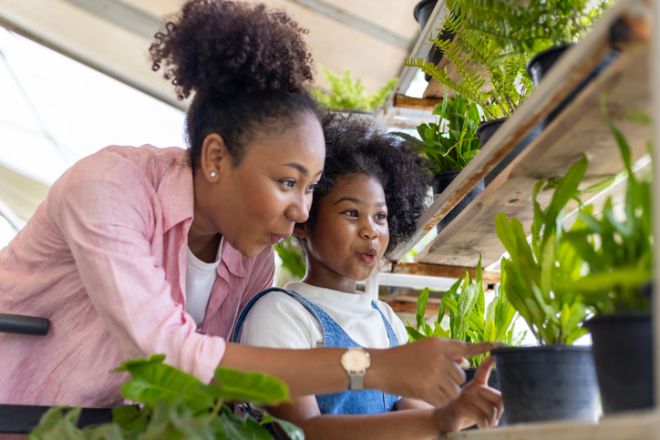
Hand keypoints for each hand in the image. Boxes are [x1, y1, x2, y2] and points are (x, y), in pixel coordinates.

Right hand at [367, 338, 497, 405]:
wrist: (381, 367)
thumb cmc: (402, 357)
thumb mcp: (425, 348)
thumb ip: (446, 354)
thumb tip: (465, 361)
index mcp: (439, 344)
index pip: (467, 348)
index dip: (486, 348)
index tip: (503, 347)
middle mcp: (440, 357)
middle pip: (461, 376)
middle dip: (451, 380)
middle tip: (432, 377)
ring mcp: (434, 373)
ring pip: (454, 390)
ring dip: (445, 392)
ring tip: (426, 384)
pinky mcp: (428, 388)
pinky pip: (444, 399)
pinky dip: (437, 400)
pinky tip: (424, 392)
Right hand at [435, 356, 502, 430]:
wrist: (442, 421)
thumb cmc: (461, 413)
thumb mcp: (475, 404)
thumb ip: (486, 399)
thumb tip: (500, 399)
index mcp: (475, 385)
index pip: (483, 370)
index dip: (489, 363)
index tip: (494, 355)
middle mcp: (470, 387)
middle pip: (498, 398)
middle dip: (499, 413)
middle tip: (494, 421)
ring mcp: (465, 395)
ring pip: (490, 410)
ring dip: (491, 422)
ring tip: (486, 425)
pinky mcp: (460, 406)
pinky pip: (481, 417)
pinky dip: (484, 425)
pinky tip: (480, 427)